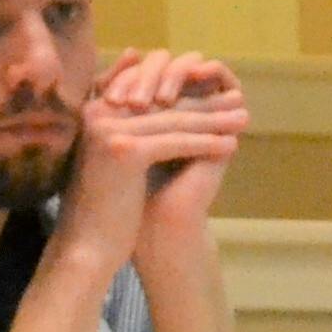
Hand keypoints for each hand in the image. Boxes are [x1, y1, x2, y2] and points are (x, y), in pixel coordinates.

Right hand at [62, 50, 244, 258]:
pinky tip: (233, 144)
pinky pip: (175, 142)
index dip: (183, 90)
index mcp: (91, 109)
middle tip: (236, 100)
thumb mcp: (117, 154)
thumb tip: (168, 102)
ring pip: (172, 121)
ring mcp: (107, 130)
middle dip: (203, 102)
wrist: (89, 242)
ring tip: (243, 118)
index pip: (147, 89)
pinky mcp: (123, 150)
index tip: (216, 92)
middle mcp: (95, 113)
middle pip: (161, 103)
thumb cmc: (107, 201)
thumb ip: (133, 123)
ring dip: (213, 119)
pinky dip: (206, 143)